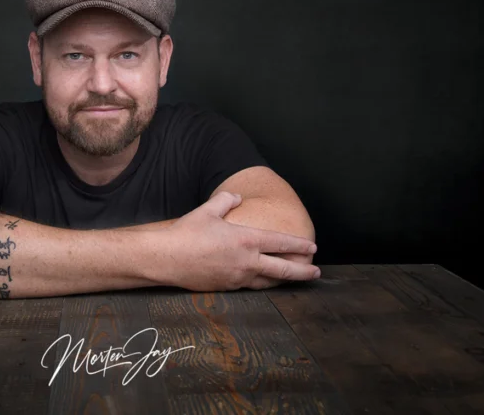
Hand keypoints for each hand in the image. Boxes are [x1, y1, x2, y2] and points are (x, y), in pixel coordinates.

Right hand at [156, 191, 320, 290]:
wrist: (166, 259)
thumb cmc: (187, 232)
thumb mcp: (207, 210)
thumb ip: (225, 200)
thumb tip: (235, 196)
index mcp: (246, 240)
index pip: (280, 243)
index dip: (299, 245)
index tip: (312, 247)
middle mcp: (247, 261)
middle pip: (283, 269)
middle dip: (303, 271)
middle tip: (316, 273)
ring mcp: (238, 277)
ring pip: (269, 281)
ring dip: (284, 281)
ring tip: (294, 280)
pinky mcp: (227, 287)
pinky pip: (251, 286)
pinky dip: (263, 284)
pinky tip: (265, 283)